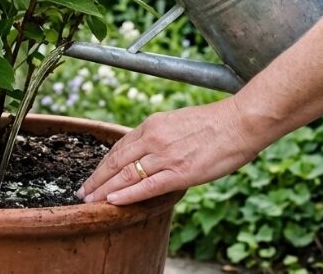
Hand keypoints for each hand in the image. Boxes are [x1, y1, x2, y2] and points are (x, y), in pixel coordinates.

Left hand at [76, 99, 264, 205]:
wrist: (240, 122)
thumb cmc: (215, 123)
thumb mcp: (179, 122)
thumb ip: (161, 136)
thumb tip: (151, 151)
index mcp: (153, 125)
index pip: (119, 147)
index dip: (103, 163)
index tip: (94, 175)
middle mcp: (153, 138)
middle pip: (116, 161)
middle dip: (96, 179)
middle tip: (82, 192)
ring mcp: (165, 156)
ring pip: (126, 175)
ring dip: (104, 190)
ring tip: (90, 201)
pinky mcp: (180, 172)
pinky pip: (147, 186)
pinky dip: (127, 195)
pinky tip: (112, 202)